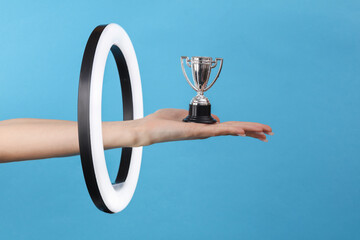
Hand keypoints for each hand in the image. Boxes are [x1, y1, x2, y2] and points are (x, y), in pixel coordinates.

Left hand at [131, 108, 272, 146]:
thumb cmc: (160, 122)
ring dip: (248, 130)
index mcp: (203, 128)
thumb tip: (216, 119)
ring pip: (230, 130)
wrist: (145, 130)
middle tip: (270, 133)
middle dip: (253, 131)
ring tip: (265, 132)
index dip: (245, 127)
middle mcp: (205, 132)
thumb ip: (198, 115)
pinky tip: (242, 131)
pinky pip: (216, 130)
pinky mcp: (195, 132)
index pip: (229, 126)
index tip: (258, 129)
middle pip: (234, 129)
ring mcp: (202, 133)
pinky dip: (230, 130)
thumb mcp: (181, 114)